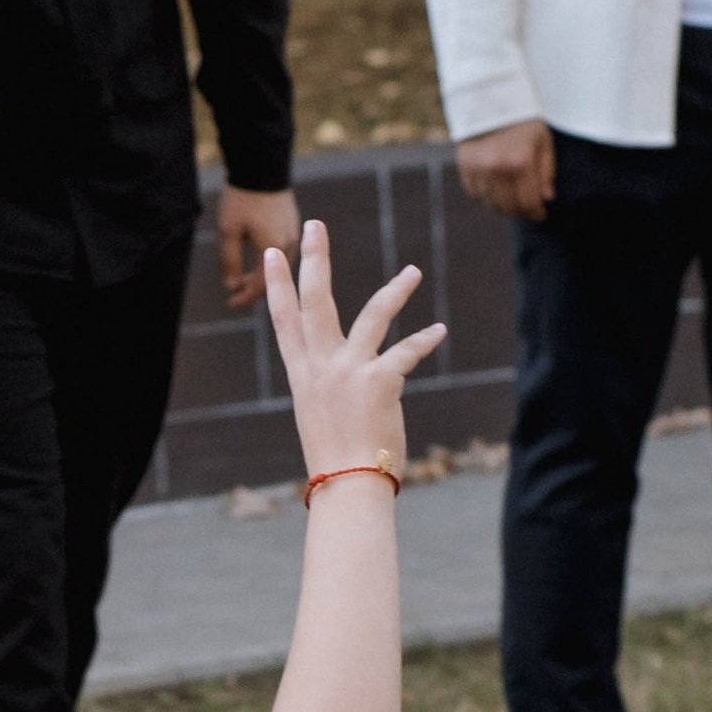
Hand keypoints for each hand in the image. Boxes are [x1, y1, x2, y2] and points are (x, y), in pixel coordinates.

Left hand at [217, 184, 299, 311]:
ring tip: (242, 280)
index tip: (230, 303)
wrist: (261, 166)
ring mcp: (294, 236)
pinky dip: (268, 264)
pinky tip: (255, 263)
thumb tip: (231, 284)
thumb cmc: (242, 198)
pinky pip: (282, 254)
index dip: (244, 297)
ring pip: (278, 268)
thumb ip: (229, 261)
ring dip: (260, 277)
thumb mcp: (228, 231)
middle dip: (252, 290)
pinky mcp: (293, 227)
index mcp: (273, 248)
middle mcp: (289, 245)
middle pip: (272, 279)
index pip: (260, 285)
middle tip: (234, 295)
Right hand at [266, 217, 446, 483]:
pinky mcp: (380, 381)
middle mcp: (321, 367)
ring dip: (395, 291)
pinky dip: (424, 339)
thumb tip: (342, 378)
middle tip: (316, 226)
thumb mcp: (320, 416)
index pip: (284, 320)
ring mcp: (349, 372)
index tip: (273, 254)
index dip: (277, 285)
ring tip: (413, 272)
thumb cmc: (336, 460)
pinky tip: (438, 329)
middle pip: (315, 302)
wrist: (348, 484)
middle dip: (314, 260)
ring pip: (372, 316)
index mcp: (303, 375)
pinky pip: (406, 351)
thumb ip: (327, 387)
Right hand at [455, 119, 553, 220]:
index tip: (540, 215)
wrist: (490, 98)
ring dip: (503, 206)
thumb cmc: (522, 120)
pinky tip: (496, 188)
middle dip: (521, 212)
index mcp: (521, 162)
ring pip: (491, 203)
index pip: (528, 202)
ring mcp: (479, 169)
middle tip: (528, 210)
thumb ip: (546, 171)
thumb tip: (546, 198)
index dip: (536, 213)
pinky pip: (475, 193)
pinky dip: (486, 195)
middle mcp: (498, 168)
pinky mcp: (465, 166)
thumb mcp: (543, 141)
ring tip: (513, 199)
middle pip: (509, 207)